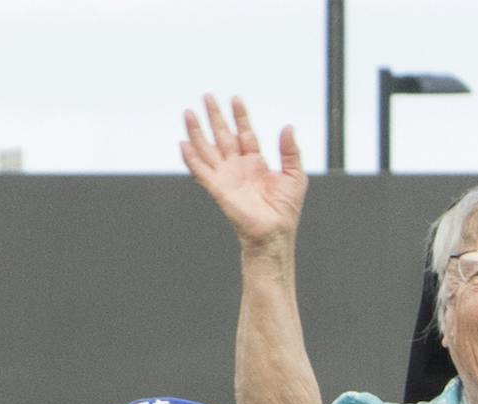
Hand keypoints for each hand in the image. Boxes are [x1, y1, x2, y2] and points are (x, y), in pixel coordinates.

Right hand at [180, 95, 305, 250]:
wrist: (275, 233)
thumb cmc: (286, 210)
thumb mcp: (294, 175)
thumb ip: (290, 151)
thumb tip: (288, 127)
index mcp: (256, 162)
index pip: (245, 133)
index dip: (240, 116)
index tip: (235, 99)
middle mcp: (238, 167)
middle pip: (223, 136)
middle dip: (215, 116)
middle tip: (207, 96)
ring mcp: (226, 177)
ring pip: (207, 149)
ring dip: (197, 132)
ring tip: (189, 113)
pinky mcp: (218, 189)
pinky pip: (201, 171)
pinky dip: (191, 158)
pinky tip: (183, 144)